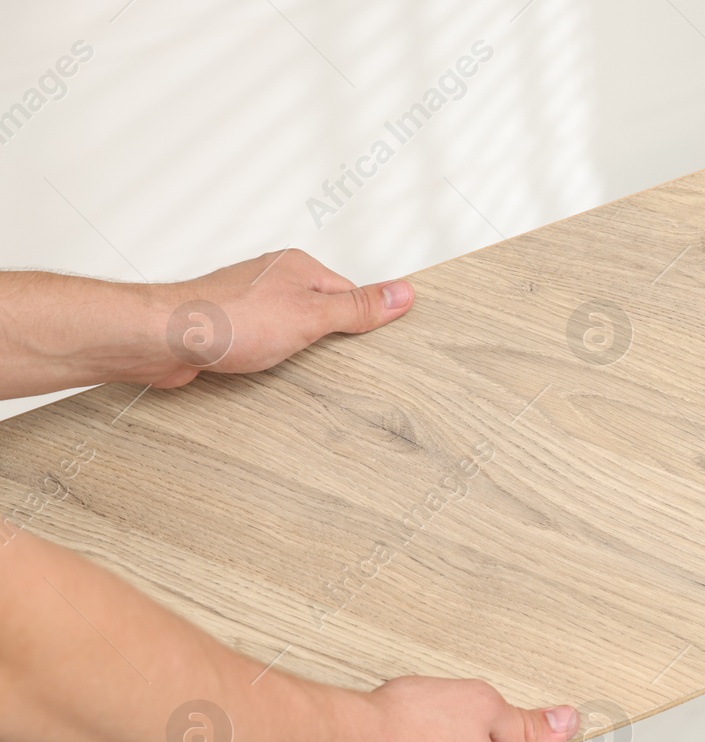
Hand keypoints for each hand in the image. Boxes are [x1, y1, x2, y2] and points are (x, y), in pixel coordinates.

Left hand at [150, 249, 413, 387]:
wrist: (162, 338)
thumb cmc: (225, 319)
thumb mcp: (310, 316)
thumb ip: (358, 308)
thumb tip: (402, 293)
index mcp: (298, 267)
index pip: (351, 293)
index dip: (365, 320)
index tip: (379, 342)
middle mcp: (274, 280)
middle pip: (323, 311)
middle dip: (333, 337)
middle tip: (343, 361)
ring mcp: (251, 304)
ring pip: (294, 329)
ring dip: (300, 351)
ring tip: (305, 368)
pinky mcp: (232, 329)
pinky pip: (267, 344)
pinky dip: (274, 359)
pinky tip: (273, 372)